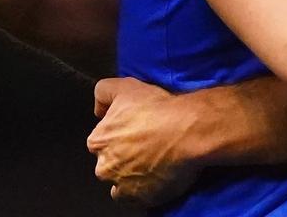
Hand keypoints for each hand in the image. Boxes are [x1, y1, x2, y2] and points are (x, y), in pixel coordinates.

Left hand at [86, 77, 201, 205]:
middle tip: (149, 144)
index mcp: (98, 141)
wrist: (189, 130)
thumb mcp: (126, 87)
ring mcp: (123, 185)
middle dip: (124, 156)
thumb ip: (103, 92)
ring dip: (133, 174)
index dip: (120, 133)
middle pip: (110, 163)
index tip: (138, 129)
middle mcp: (104, 167)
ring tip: (155, 160)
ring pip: (122, 182)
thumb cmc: (159, 109)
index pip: (102, 140)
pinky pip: (139, 197)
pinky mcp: (142, 199)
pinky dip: (146, 189)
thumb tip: (99, 109)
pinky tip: (159, 174)